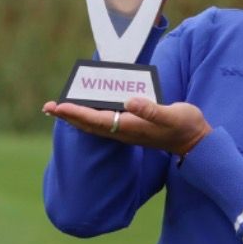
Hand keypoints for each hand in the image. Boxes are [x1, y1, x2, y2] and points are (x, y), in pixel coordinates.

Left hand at [43, 97, 211, 156]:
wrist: (195, 141)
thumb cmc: (185, 126)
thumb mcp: (173, 115)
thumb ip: (152, 110)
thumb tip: (129, 102)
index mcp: (130, 127)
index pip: (97, 120)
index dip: (77, 113)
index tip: (59, 106)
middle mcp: (124, 131)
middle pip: (89, 124)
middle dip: (68, 115)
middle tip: (48, 107)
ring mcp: (127, 131)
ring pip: (94, 124)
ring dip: (76, 116)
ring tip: (59, 109)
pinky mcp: (131, 127)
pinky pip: (104, 121)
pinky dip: (89, 115)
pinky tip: (85, 109)